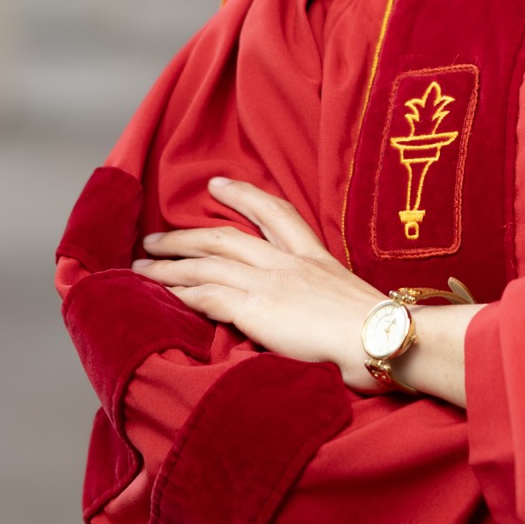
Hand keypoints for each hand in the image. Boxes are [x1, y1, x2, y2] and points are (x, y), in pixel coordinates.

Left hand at [133, 179, 475, 400]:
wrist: (384, 339)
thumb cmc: (380, 333)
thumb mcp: (352, 305)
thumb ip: (325, 303)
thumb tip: (316, 316)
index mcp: (315, 257)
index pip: (275, 213)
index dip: (242, 195)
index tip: (217, 184)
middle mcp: (288, 262)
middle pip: (224, 237)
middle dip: (184, 235)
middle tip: (154, 236)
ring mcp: (270, 281)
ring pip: (205, 263)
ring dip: (167, 265)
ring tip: (140, 265)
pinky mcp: (254, 306)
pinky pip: (203, 294)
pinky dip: (176, 292)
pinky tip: (157, 293)